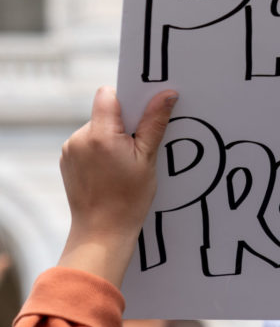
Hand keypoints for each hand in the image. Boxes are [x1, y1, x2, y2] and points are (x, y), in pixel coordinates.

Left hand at [58, 86, 177, 286]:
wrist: (102, 231)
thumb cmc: (128, 199)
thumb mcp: (148, 158)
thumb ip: (155, 122)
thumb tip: (166, 94)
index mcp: (100, 134)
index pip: (108, 95)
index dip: (127, 100)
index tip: (142, 116)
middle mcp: (79, 138)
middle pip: (105, 113)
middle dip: (123, 125)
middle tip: (138, 150)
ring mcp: (70, 149)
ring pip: (97, 128)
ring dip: (112, 138)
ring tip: (124, 165)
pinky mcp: (67, 160)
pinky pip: (87, 143)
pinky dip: (101, 150)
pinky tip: (111, 171)